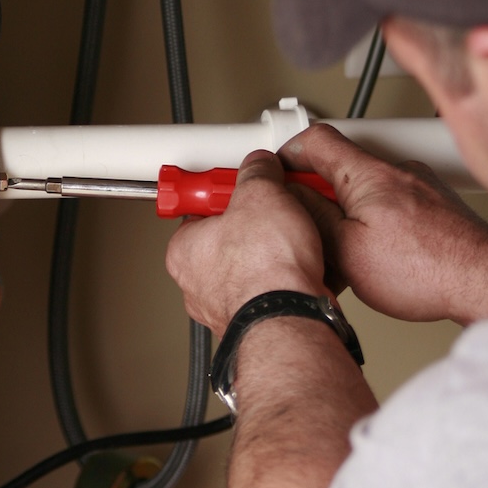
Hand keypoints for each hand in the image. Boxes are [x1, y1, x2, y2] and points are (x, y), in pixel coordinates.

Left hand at [165, 150, 326, 338]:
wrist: (291, 319)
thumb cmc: (263, 271)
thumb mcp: (260, 195)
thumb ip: (257, 174)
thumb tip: (260, 166)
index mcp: (183, 249)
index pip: (197, 208)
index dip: (224, 191)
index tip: (238, 185)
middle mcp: (198, 284)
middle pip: (227, 237)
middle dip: (254, 223)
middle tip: (275, 210)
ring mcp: (226, 306)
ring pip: (251, 266)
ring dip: (274, 252)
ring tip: (295, 240)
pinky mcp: (257, 320)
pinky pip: (272, 290)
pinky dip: (288, 279)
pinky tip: (304, 268)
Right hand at [277, 123, 487, 325]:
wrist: (486, 283)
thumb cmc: (429, 272)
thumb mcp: (347, 252)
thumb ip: (312, 218)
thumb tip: (289, 198)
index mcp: (369, 174)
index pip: (316, 139)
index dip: (287, 152)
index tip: (275, 172)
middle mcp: (398, 170)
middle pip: (340, 164)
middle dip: (317, 190)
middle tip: (305, 220)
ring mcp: (420, 184)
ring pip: (366, 186)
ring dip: (348, 208)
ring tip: (345, 246)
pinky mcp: (436, 203)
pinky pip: (392, 200)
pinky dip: (376, 218)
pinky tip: (380, 252)